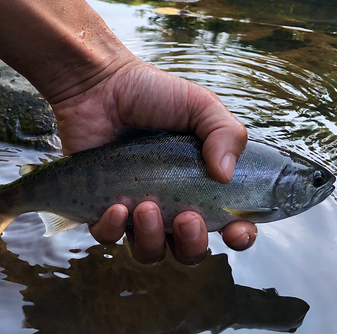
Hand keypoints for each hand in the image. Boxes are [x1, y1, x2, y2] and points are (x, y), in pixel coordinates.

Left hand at [51, 58, 257, 263]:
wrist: (100, 85)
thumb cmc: (151, 93)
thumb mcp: (200, 105)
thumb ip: (226, 133)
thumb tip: (226, 176)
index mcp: (199, 182)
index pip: (226, 222)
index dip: (237, 235)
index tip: (235, 230)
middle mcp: (170, 201)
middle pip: (188, 248)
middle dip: (192, 243)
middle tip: (186, 217)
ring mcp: (136, 206)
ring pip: (149, 251)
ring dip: (152, 239)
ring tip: (146, 207)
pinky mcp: (101, 205)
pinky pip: (108, 236)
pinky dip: (112, 229)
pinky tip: (116, 206)